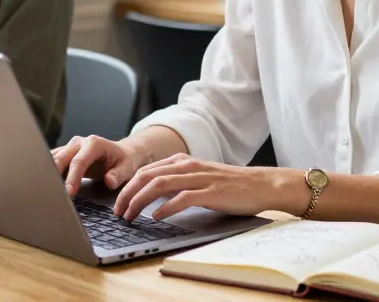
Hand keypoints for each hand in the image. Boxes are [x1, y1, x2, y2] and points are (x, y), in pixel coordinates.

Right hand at [52, 135, 148, 196]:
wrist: (121, 153)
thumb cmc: (123, 161)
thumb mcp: (127, 168)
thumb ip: (118, 174)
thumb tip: (109, 181)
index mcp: (93, 144)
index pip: (79, 161)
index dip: (72, 177)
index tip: (68, 192)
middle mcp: (79, 143)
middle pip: (61, 158)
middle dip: (55, 176)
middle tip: (54, 194)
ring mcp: (70, 147)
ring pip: (53, 159)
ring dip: (49, 174)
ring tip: (46, 191)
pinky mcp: (65, 153)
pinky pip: (52, 161)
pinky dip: (48, 173)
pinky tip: (46, 185)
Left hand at [113, 153, 295, 221]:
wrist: (261, 184)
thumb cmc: (230, 185)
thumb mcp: (198, 177)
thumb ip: (177, 182)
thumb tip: (153, 195)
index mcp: (182, 161)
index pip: (146, 171)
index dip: (128, 187)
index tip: (118, 202)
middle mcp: (188, 166)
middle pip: (147, 176)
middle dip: (128, 194)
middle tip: (117, 211)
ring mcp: (199, 177)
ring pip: (160, 185)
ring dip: (140, 200)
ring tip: (130, 214)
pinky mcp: (210, 191)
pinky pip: (182, 198)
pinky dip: (166, 207)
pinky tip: (156, 216)